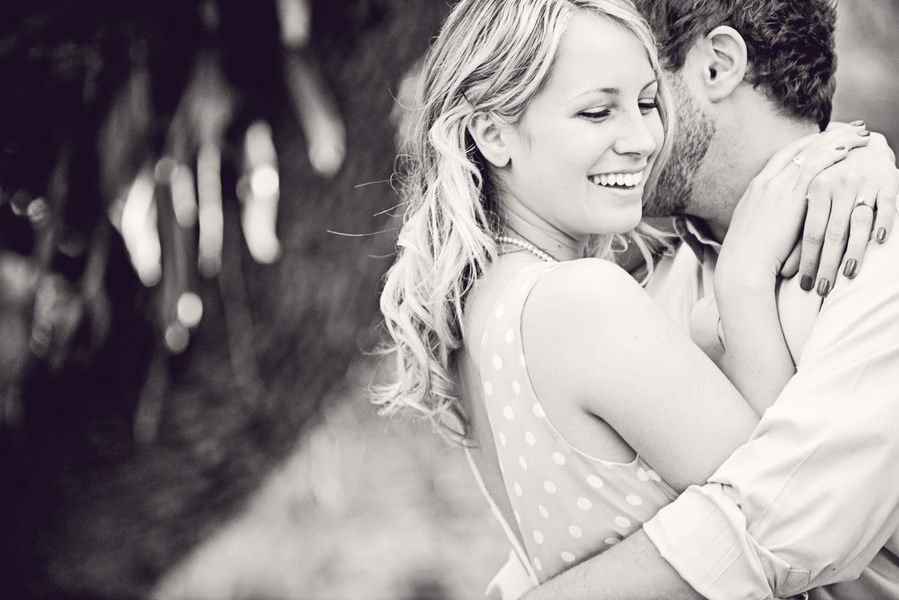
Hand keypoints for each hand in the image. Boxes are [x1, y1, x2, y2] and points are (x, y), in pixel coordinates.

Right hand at [718, 126, 869, 290]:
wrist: (742, 265)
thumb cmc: (748, 257)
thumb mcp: (752, 229)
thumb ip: (765, 216)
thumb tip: (775, 220)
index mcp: (755, 188)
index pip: (783, 156)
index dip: (805, 144)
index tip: (822, 138)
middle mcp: (765, 181)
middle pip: (799, 148)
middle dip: (824, 136)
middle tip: (846, 127)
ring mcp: (777, 186)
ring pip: (810, 153)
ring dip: (836, 140)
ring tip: (857, 133)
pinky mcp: (790, 196)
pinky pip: (814, 167)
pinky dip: (831, 154)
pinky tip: (847, 149)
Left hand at [785, 126, 896, 294]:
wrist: (863, 148)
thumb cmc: (832, 181)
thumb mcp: (813, 195)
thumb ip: (801, 225)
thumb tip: (785, 268)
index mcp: (815, 188)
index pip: (810, 231)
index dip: (807, 259)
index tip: (803, 283)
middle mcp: (838, 185)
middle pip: (832, 232)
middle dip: (826, 263)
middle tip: (821, 288)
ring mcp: (864, 184)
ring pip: (858, 223)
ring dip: (854, 251)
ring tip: (847, 275)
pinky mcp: (888, 183)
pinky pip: (887, 206)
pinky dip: (883, 223)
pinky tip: (879, 241)